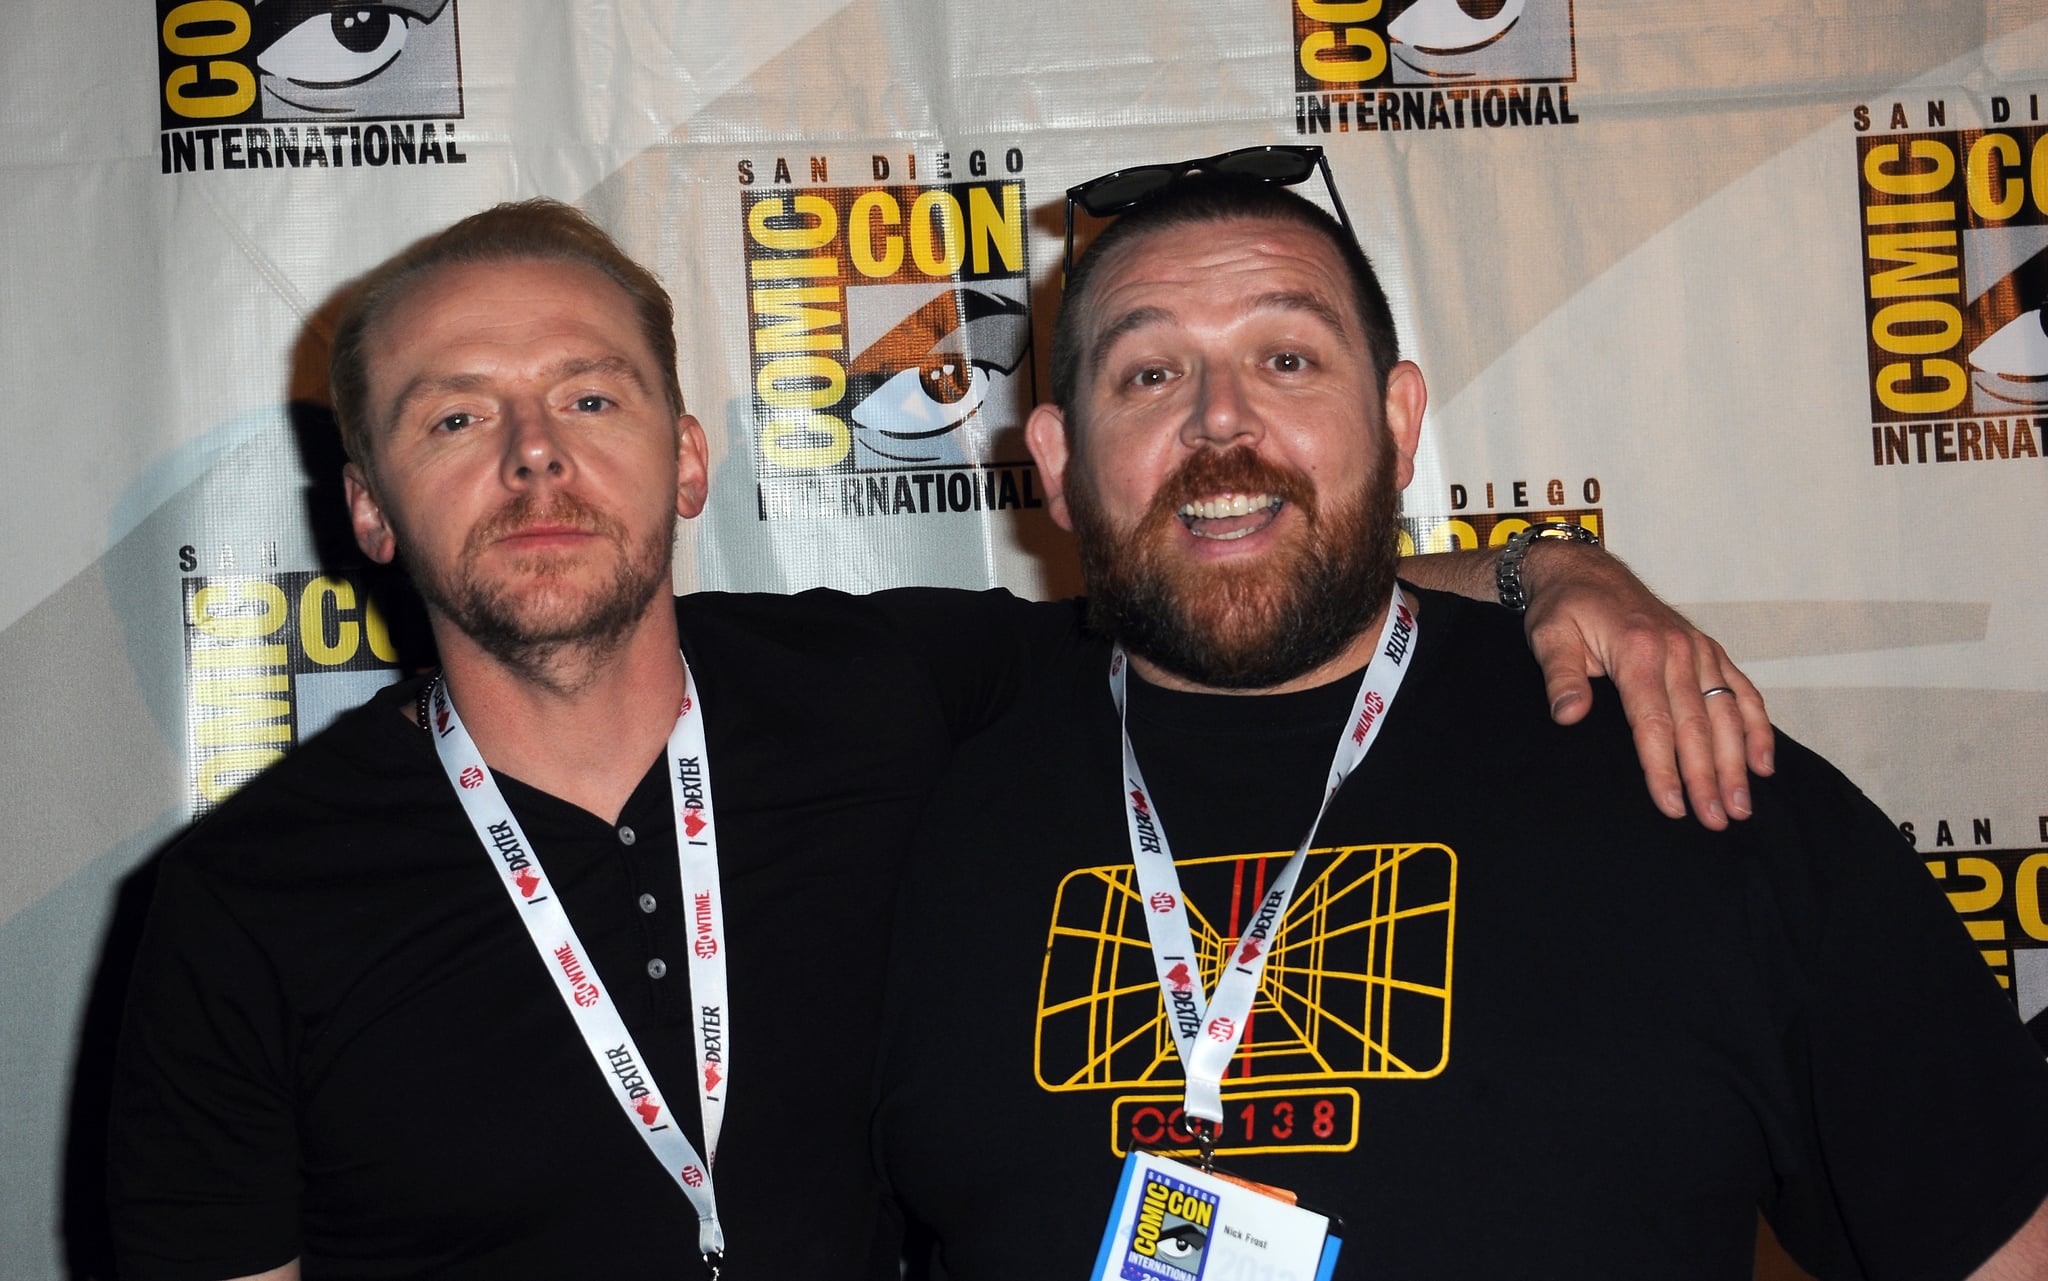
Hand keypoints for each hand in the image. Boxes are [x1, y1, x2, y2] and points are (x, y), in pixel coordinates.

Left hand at [1521, 541, 1772, 829]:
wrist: (1584, 571)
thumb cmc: (1564, 609)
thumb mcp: (1549, 637)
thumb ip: (1561, 677)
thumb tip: (1568, 716)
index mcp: (1638, 650)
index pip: (1654, 723)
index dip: (1664, 768)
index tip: (1672, 807)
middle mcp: (1677, 650)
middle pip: (1696, 726)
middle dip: (1707, 778)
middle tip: (1716, 821)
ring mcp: (1697, 649)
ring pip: (1726, 713)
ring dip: (1737, 763)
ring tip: (1741, 806)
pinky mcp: (1707, 650)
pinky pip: (1741, 691)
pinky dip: (1756, 727)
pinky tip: (1763, 764)